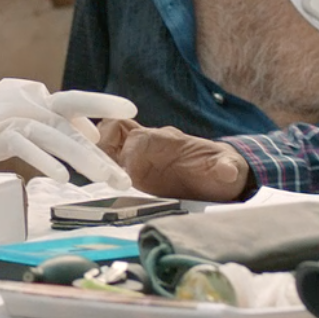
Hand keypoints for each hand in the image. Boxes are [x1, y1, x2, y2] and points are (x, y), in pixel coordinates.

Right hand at [0, 49, 136, 187]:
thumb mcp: (37, 107)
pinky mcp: (2, 137)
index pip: (79, 100)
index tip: (133, 109)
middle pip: (73, 132)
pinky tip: (62, 177)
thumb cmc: (4, 108)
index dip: (104, 101)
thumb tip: (94, 132)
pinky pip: (27, 150)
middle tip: (124, 177)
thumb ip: (66, 119)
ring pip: (56, 141)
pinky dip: (45, 162)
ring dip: (82, 160)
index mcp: (47, 102)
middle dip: (100, 156)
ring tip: (105, 179)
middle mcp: (37, 109)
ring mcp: (19, 122)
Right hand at [96, 119, 249, 201]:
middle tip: (97, 172)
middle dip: (103, 146)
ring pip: (108, 144)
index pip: (141, 138)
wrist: (220, 177)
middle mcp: (149, 144)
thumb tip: (227, 170)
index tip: (127, 174)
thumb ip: (225, 167)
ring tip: (91, 179)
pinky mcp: (134, 172)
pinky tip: (96, 186)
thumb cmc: (222, 171)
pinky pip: (109, 162)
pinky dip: (98, 168)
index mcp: (169, 141)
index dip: (130, 153)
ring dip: (96, 157)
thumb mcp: (228, 170)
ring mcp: (139, 157)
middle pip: (116, 131)